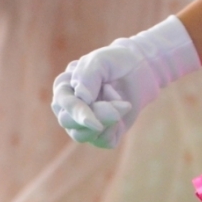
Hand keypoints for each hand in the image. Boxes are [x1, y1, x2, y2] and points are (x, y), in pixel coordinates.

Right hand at [51, 16, 200, 149]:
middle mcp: (69, 108)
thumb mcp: (101, 60)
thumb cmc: (115, 62)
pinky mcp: (101, 133)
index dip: (77, 110)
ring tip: (124, 104)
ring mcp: (83, 123)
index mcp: (64, 88)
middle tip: (120, 105)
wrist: (140, 69)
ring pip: (82, 135)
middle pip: (68, 122)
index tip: (94, 114)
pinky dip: (114, 129)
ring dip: (106, 120)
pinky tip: (122, 111)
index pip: (62, 104)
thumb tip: (81, 98)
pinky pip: (102, 141)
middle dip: (96, 115)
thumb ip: (87, 75)